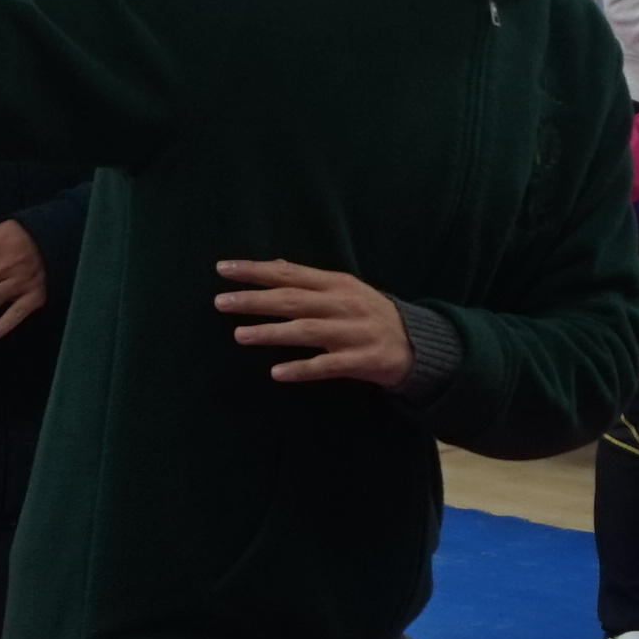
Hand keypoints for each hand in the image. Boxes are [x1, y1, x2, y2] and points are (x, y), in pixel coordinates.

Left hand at [215, 257, 408, 389]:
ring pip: (306, 331)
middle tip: (221, 302)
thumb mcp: (344, 289)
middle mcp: (343, 304)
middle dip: (255, 300)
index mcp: (337, 283)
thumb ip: (309, 281)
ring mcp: (353, 332)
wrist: (417, 344)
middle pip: (293, 299)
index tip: (223, 269)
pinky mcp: (361, 360)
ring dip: (272, 333)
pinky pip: (327, 366)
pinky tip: (276, 372)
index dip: (256, 271)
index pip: (289, 273)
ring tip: (239, 335)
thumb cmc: (369, 315)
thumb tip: (272, 265)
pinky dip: (301, 368)